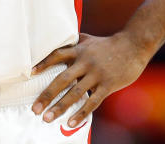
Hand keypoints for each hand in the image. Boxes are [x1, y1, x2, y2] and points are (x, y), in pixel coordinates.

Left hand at [31, 32, 151, 127]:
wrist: (133, 45)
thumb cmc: (108, 44)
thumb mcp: (88, 40)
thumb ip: (74, 44)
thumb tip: (57, 45)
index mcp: (79, 50)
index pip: (57, 55)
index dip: (44, 63)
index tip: (31, 73)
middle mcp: (85, 62)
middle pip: (62, 79)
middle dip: (47, 95)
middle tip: (35, 109)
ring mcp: (96, 74)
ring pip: (75, 93)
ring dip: (60, 107)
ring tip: (47, 119)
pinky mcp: (107, 85)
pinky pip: (92, 102)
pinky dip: (80, 113)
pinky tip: (70, 123)